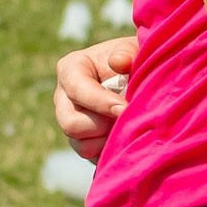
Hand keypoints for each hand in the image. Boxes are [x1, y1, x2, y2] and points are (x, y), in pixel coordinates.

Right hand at [53, 34, 133, 156]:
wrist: (143, 80)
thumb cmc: (136, 60)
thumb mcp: (135, 49)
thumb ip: (127, 52)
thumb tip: (119, 62)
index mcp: (71, 69)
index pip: (77, 89)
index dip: (101, 102)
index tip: (125, 108)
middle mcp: (64, 98)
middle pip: (70, 124)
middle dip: (102, 125)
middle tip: (127, 118)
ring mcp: (71, 122)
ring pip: (81, 145)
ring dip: (108, 140)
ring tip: (128, 125)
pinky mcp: (83, 142)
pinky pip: (93, 158)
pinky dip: (111, 151)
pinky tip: (125, 136)